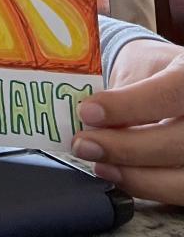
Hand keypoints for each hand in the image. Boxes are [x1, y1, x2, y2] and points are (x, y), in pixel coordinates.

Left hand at [72, 38, 183, 203]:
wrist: (169, 77)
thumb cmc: (150, 70)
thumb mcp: (136, 67)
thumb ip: (119, 93)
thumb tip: (86, 121)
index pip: (166, 94)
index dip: (128, 107)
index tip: (88, 112)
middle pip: (177, 142)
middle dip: (126, 148)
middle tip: (84, 144)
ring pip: (182, 178)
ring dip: (136, 176)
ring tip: (99, 164)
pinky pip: (178, 191)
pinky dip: (146, 187)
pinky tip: (118, 175)